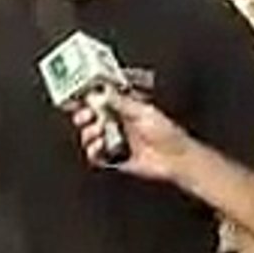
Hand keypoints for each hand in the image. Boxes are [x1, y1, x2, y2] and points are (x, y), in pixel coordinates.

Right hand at [67, 89, 190, 181]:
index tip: (77, 95)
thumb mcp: (144, 111)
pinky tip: (99, 147)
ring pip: (90, 135)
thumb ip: (121, 102)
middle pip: (90, 116)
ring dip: (89, 133)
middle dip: (83, 115)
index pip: (100, 98)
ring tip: (97, 132)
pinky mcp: (115, 157)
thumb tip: (101, 93)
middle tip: (85, 116)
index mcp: (125, 106)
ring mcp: (115, 139)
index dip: (87, 96)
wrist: (176, 159)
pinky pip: (96, 155)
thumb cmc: (168, 134)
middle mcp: (117, 122)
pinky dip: (93, 152)